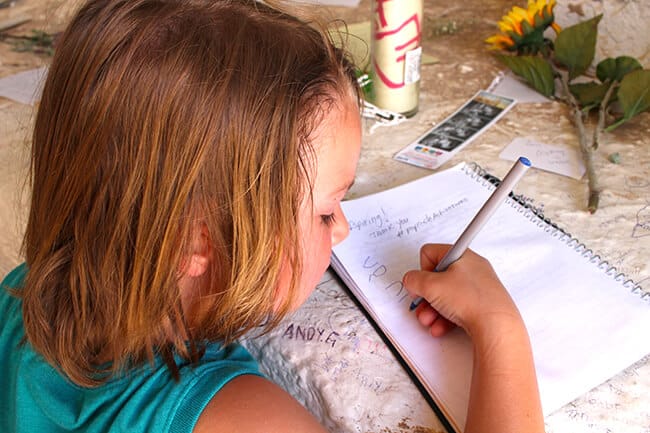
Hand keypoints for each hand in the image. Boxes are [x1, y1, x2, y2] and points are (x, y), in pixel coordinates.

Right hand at [402, 243, 522, 340]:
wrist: (497, 326)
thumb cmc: (470, 300)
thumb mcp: (431, 286)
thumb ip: (413, 280)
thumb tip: (411, 280)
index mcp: (461, 255)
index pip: (431, 252)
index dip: (422, 268)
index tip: (423, 282)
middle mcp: (471, 268)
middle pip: (437, 277)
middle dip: (426, 295)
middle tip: (422, 304)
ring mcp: (478, 288)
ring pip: (446, 296)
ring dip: (432, 309)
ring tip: (430, 320)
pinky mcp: (481, 305)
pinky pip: (457, 308)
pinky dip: (445, 318)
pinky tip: (440, 327)